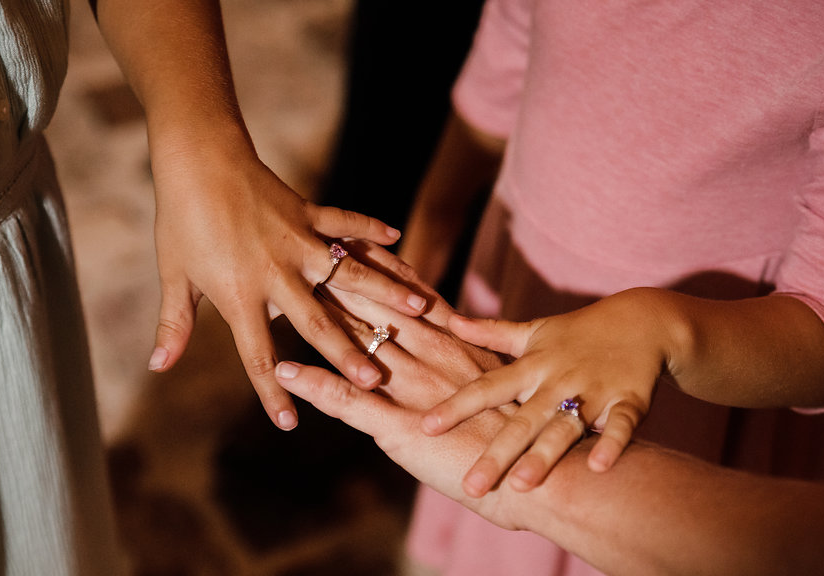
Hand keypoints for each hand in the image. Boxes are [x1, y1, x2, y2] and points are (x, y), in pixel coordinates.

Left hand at [146, 133, 427, 430]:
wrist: (196, 158)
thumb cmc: (181, 220)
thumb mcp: (174, 275)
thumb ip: (174, 323)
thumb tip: (158, 366)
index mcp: (240, 294)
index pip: (258, 354)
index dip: (271, 393)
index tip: (290, 425)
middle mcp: (276, 272)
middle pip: (317, 323)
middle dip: (347, 354)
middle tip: (375, 380)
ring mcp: (298, 241)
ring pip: (348, 274)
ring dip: (384, 292)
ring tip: (418, 308)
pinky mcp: (308, 212)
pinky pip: (345, 222)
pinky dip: (370, 228)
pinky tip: (396, 237)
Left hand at [272, 245, 516, 525]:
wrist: (543, 476)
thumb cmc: (522, 431)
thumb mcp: (498, 379)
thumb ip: (472, 351)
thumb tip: (451, 330)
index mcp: (457, 342)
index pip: (411, 292)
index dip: (378, 264)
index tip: (351, 236)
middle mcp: (434, 355)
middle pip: (377, 305)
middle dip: (339, 276)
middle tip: (303, 248)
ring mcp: (416, 390)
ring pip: (359, 341)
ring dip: (320, 317)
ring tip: (280, 294)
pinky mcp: (402, 428)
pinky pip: (350, 401)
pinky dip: (315, 385)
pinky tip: (284, 371)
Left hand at [422, 291, 674, 496]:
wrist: (644, 322)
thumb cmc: (579, 333)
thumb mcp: (534, 331)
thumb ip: (492, 332)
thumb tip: (451, 322)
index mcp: (532, 365)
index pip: (487, 387)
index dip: (456, 406)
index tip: (427, 427)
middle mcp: (558, 380)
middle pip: (522, 420)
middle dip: (497, 453)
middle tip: (471, 485)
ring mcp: (594, 391)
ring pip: (565, 426)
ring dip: (545, 454)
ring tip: (521, 485)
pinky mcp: (629, 400)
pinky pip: (620, 424)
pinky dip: (612, 444)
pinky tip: (597, 467)